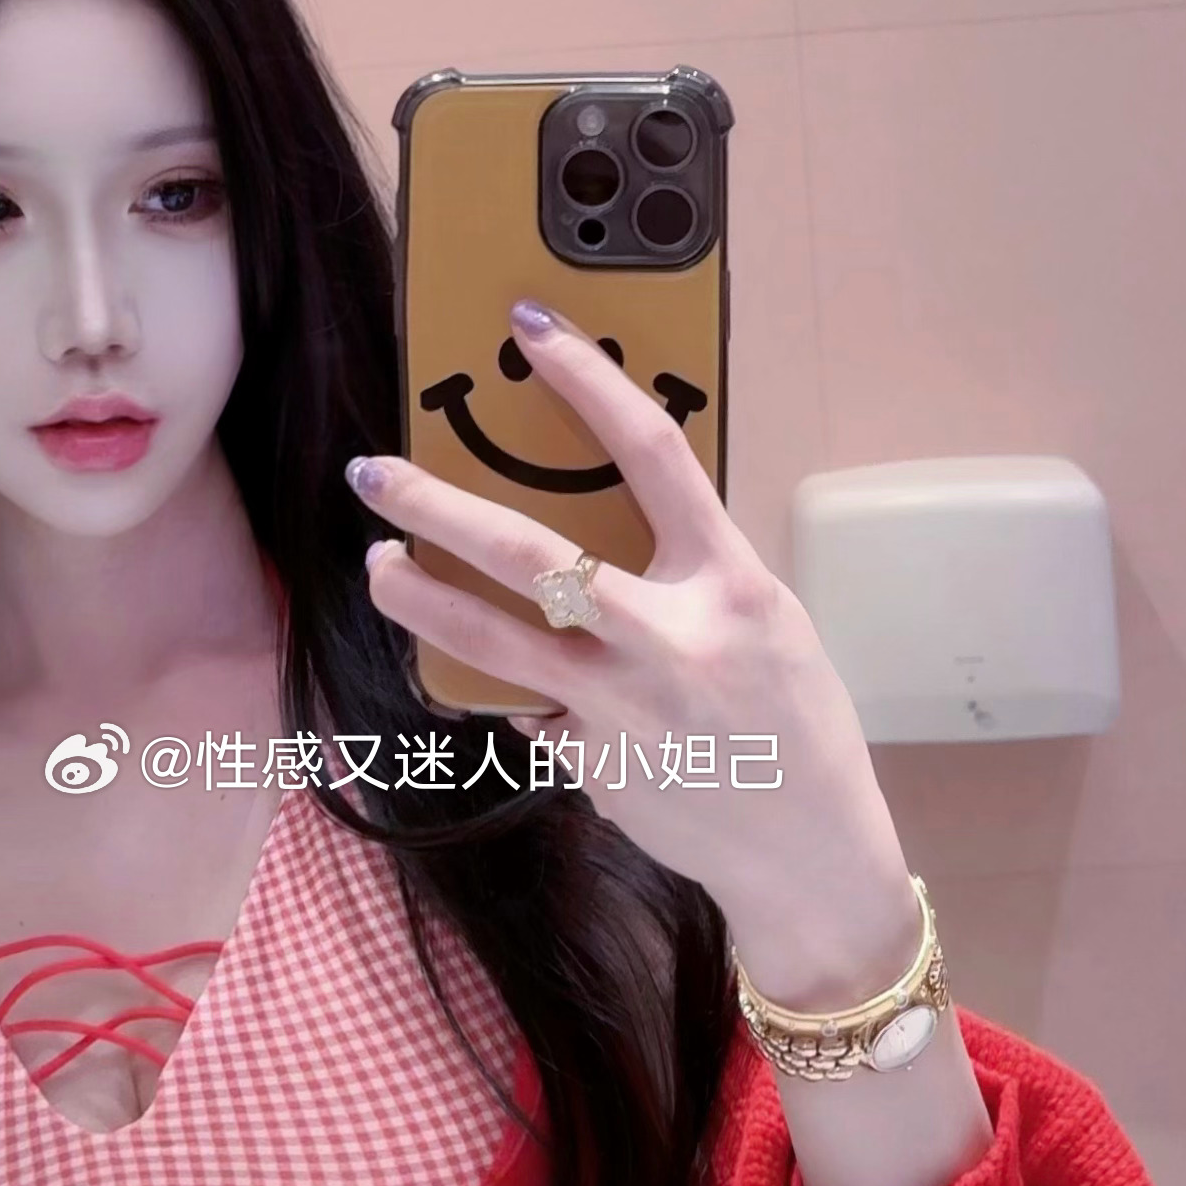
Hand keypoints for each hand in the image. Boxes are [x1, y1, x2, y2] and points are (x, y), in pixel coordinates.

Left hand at [351, 297, 923, 1007]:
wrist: (811, 857)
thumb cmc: (798, 728)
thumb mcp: (769, 625)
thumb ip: (692, 575)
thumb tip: (607, 530)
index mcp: (730, 583)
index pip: (654, 454)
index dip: (589, 382)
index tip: (532, 328)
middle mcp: (670, 639)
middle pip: (528, 555)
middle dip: (436, 509)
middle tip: (374, 474)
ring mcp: (620, 708)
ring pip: (489, 641)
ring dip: (416, 600)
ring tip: (378, 566)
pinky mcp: (589, 764)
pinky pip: (526, 709)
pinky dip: (511, 692)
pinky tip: (509, 687)